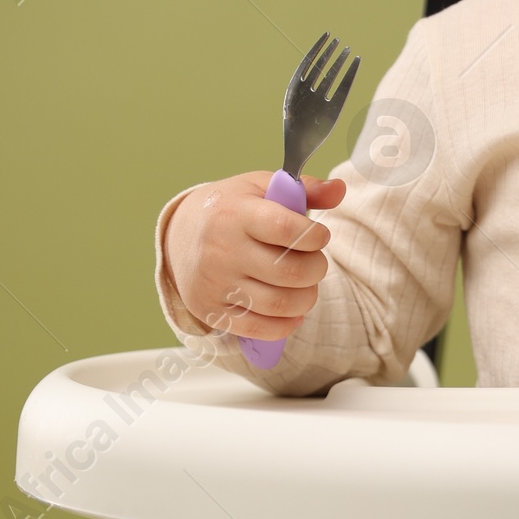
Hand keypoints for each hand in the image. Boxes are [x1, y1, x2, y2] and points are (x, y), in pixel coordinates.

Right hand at [165, 171, 347, 340]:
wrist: (178, 235)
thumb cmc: (229, 209)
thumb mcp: (260, 188)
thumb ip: (304, 189)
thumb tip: (339, 189)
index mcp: (235, 213)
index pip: (286, 229)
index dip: (315, 236)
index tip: (319, 235)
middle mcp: (222, 250)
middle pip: (290, 272)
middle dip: (317, 269)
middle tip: (315, 262)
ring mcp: (215, 283)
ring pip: (279, 304)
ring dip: (307, 298)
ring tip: (305, 286)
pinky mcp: (211, 310)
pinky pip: (259, 329)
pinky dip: (286, 325)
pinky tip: (292, 311)